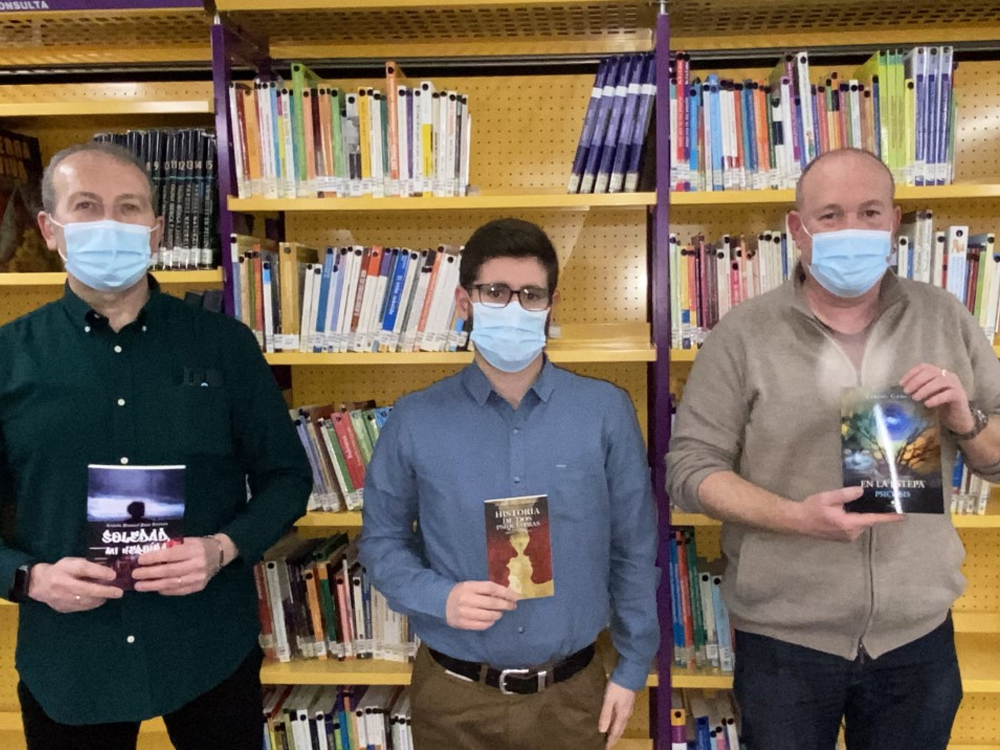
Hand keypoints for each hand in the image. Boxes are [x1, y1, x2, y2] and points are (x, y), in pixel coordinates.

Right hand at [29, 558, 122, 612]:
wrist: (39, 584)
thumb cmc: (61, 570)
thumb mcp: (73, 562)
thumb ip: (89, 566)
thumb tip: (109, 571)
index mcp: (65, 568)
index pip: (84, 569)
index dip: (99, 572)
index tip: (113, 575)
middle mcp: (62, 583)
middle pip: (86, 589)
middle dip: (105, 591)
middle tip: (119, 592)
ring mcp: (61, 598)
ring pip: (86, 601)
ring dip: (101, 598)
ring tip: (110, 594)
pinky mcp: (63, 608)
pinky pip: (81, 607)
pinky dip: (92, 604)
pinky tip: (98, 599)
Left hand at [132, 536, 224, 595]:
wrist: (219, 554)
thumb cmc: (199, 545)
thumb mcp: (187, 540)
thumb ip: (171, 546)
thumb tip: (149, 553)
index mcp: (194, 550)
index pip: (171, 555)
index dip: (154, 558)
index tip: (140, 560)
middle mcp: (197, 565)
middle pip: (170, 571)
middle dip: (150, 574)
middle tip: (135, 575)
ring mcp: (198, 578)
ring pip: (172, 583)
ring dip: (153, 585)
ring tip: (139, 586)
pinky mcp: (198, 587)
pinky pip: (179, 590)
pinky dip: (165, 590)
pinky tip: (155, 588)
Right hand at [445, 581, 518, 629]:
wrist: (440, 602)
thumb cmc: (460, 592)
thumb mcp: (471, 585)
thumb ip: (486, 589)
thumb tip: (507, 595)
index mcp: (469, 586)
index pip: (492, 588)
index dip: (506, 592)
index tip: (516, 596)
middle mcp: (467, 599)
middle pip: (492, 603)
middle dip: (506, 605)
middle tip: (513, 606)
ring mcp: (464, 613)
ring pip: (489, 616)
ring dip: (499, 614)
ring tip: (500, 612)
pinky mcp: (463, 624)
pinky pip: (483, 625)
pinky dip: (490, 622)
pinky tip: (491, 619)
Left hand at [599, 682, 634, 747]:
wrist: (630, 673)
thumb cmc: (617, 687)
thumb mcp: (609, 700)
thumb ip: (605, 715)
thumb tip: (602, 731)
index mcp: (622, 715)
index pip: (615, 732)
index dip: (610, 741)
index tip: (605, 747)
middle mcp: (627, 714)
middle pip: (620, 730)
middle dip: (614, 738)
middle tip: (607, 744)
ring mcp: (628, 708)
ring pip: (622, 724)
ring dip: (616, 730)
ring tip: (609, 735)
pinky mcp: (628, 703)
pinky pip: (623, 718)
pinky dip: (618, 723)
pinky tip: (614, 720)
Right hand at [790, 487, 904, 541]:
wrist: (798, 521)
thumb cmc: (812, 509)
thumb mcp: (828, 498)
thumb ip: (846, 494)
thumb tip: (861, 491)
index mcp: (849, 523)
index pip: (874, 519)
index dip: (889, 517)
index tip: (904, 515)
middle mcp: (851, 533)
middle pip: (868, 520)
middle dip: (873, 511)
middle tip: (878, 499)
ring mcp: (847, 537)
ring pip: (861, 523)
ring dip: (862, 514)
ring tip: (859, 502)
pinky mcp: (843, 537)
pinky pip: (855, 526)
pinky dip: (855, 518)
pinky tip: (848, 510)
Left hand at [901, 363, 972, 433]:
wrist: (958, 418)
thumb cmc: (940, 405)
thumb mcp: (927, 395)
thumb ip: (919, 389)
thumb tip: (903, 389)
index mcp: (939, 373)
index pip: (924, 367)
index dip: (911, 373)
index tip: (901, 383)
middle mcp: (948, 376)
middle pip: (931, 373)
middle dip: (916, 381)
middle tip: (907, 391)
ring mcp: (955, 385)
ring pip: (939, 382)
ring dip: (925, 389)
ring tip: (915, 398)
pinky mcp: (960, 395)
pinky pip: (948, 394)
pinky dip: (936, 398)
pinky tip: (927, 404)